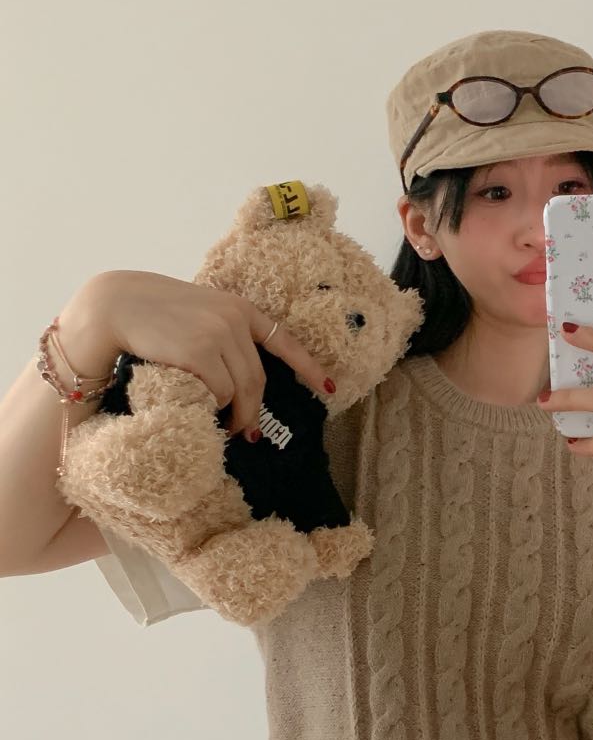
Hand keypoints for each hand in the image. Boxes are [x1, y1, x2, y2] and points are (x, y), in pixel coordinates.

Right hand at [64, 269, 335, 440]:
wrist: (115, 305)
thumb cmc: (152, 315)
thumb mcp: (197, 314)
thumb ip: (221, 335)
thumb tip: (239, 385)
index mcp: (239, 308)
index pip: (283, 340)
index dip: (308, 367)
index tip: (330, 388)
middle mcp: (234, 319)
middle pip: (257, 379)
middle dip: (254, 411)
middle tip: (247, 434)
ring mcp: (218, 334)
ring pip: (239, 390)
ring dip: (232, 414)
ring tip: (223, 427)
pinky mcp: (200, 352)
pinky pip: (218, 393)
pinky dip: (212, 407)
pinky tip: (201, 410)